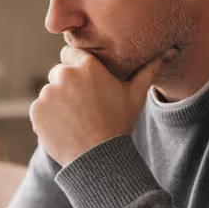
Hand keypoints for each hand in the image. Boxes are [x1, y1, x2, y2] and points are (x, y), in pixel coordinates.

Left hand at [29, 46, 161, 166]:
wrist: (98, 158)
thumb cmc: (119, 124)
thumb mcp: (136, 95)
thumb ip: (149, 69)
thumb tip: (172, 50)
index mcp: (87, 65)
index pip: (71, 54)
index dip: (78, 69)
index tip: (85, 84)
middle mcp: (65, 74)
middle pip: (59, 73)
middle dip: (67, 85)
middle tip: (82, 107)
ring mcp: (48, 92)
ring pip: (50, 92)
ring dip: (57, 102)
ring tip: (75, 120)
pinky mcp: (36, 110)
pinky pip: (40, 109)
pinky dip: (48, 117)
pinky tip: (65, 128)